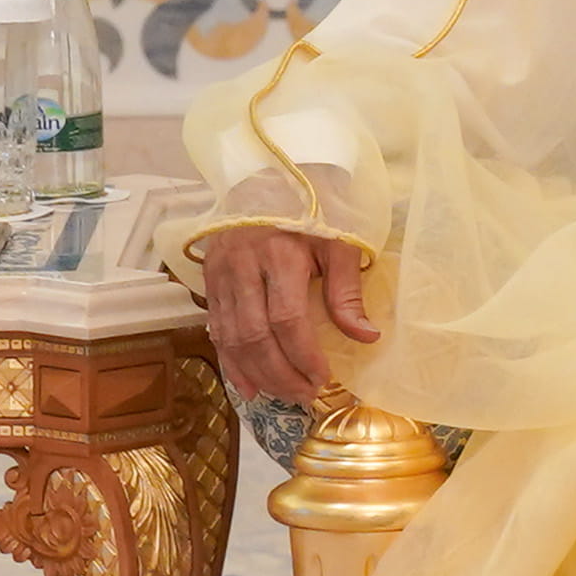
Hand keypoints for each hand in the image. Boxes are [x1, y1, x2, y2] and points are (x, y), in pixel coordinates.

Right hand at [196, 222, 377, 402]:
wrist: (268, 179)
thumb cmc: (311, 212)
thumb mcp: (338, 242)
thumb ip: (347, 292)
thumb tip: (366, 336)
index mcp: (280, 253)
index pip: (287, 319)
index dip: (304, 356)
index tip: (322, 379)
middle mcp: (243, 265)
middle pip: (256, 335)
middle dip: (281, 373)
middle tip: (304, 395)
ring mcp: (221, 272)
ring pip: (232, 337)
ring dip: (256, 373)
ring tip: (281, 395)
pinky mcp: (209, 278)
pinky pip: (216, 329)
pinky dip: (231, 362)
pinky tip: (247, 385)